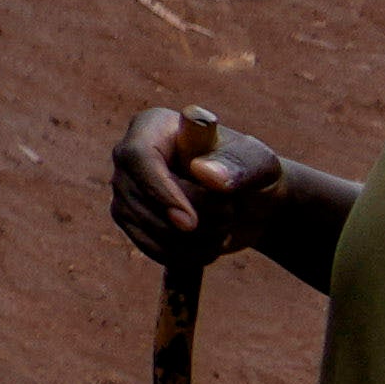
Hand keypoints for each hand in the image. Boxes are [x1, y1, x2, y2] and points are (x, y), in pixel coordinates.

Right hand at [116, 101, 297, 268]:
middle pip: (142, 197)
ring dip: (193, 241)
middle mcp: (130, 155)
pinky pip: (150, 247)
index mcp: (154, 127)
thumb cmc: (252, 170)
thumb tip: (205, 173)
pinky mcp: (132, 219)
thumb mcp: (258, 162)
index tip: (190, 222)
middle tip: (229, 215)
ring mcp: (127, 188)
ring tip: (222, 228)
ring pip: (146, 226)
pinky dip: (183, 256)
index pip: (138, 157)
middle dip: (193, 221)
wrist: (251, 200)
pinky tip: (207, 247)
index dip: (160, 191)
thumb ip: (237, 163)